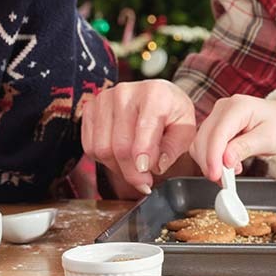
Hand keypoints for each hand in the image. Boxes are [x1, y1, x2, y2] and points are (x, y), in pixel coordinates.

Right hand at [80, 79, 196, 195]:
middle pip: (119, 145)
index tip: (145, 178)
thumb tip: (157, 166)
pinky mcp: (90, 109)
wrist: (158, 96)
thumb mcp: (185, 130)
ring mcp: (104, 99)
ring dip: (117, 167)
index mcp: (154, 94)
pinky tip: (119, 158)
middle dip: (131, 172)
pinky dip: (104, 160)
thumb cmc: (172, 113)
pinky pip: (89, 146)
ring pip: (101, 148)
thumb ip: (173, 149)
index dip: (142, 157)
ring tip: (133, 169)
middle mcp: (125, 92)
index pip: (144, 129)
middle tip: (143, 183)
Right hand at [189, 95, 275, 181]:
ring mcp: (218, 115)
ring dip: (210, 162)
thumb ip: (245, 148)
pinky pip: (206, 144)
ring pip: (201, 142)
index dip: (213, 157)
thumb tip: (225, 160)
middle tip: (223, 182)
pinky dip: (212, 158)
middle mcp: (224, 107)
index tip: (215, 176)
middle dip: (209, 162)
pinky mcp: (217, 125)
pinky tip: (228, 165)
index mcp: (238, 106)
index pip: (218, 133)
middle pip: (204, 138)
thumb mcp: (268, 139)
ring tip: (229, 174)